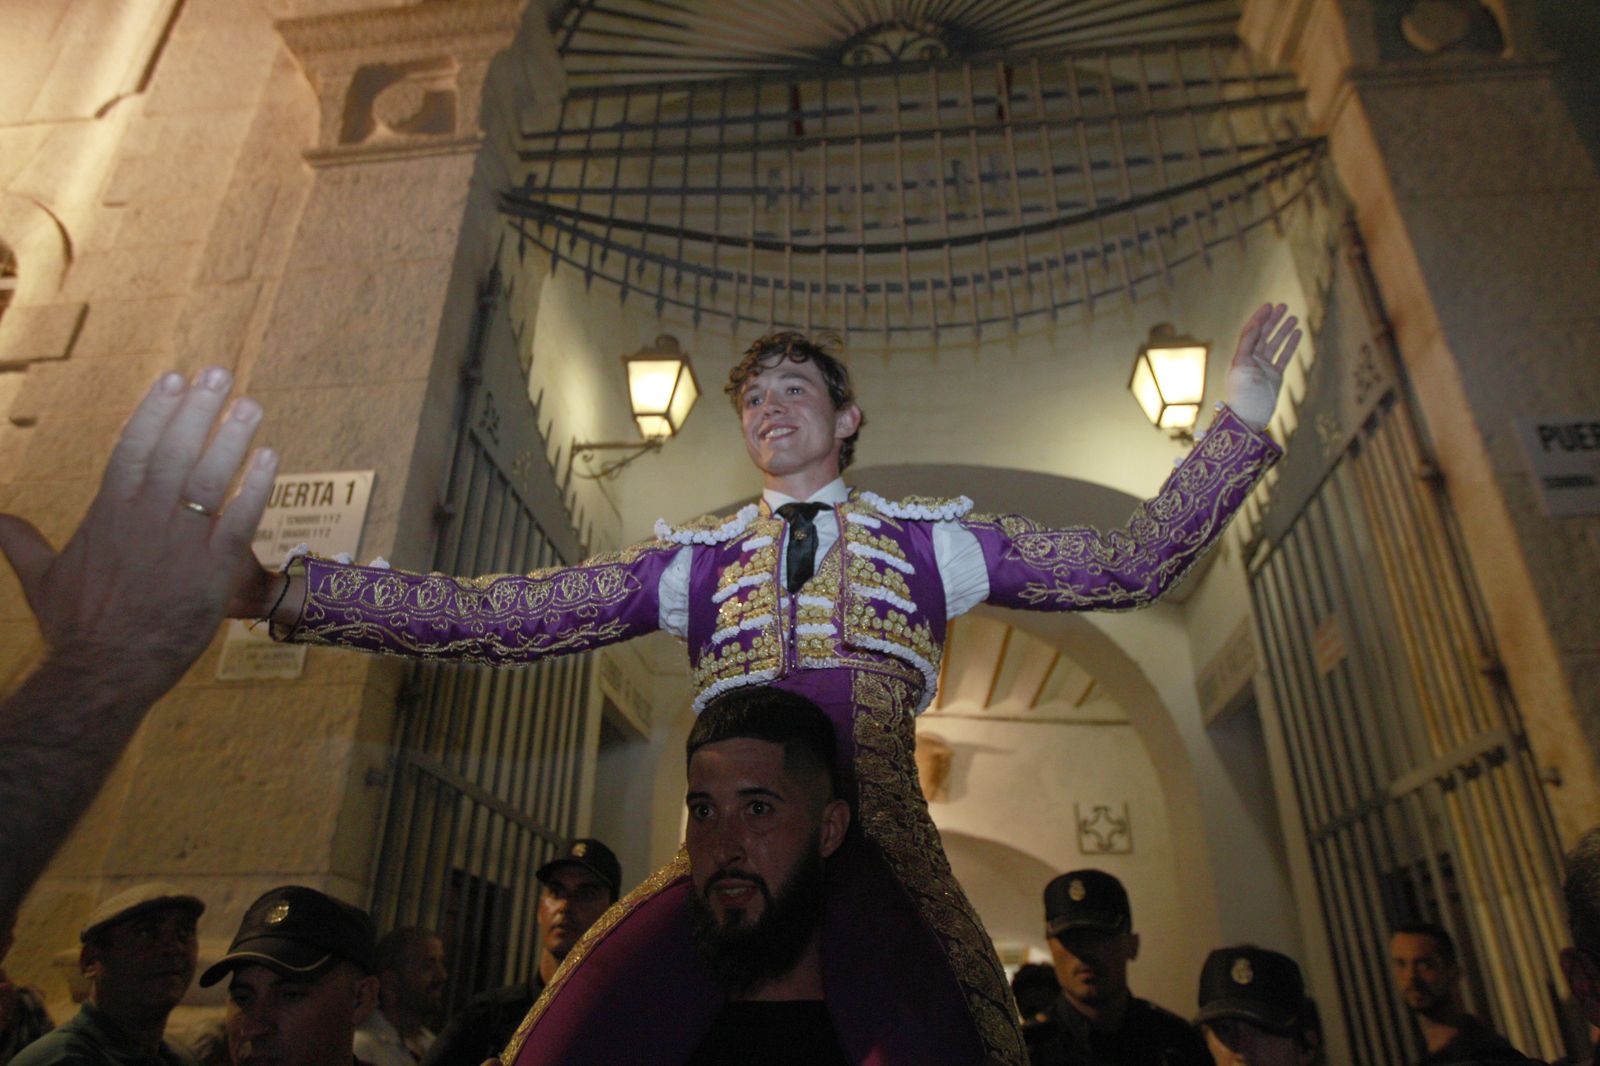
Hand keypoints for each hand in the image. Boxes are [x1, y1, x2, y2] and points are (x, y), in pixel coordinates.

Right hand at [0, 367, 276, 694]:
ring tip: (249, 404)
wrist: (105, 670)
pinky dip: (255, 487)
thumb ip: (20, 542)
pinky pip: (239, 519)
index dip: (154, 411)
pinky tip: (271, 457)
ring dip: (230, 438)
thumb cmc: (76, 627)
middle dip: (196, 410)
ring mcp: (180, 542)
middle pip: (173, 451)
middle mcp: (144, 519)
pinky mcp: (212, 569)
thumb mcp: (41, 578)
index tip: (173, 380)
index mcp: (107, 513)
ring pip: (208, 478)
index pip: (132, 448)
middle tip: (219, 374)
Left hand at [1225, 302, 1300, 429]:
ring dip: (1283, 330)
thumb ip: (1247, 344)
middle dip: (1273, 320)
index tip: (1269, 305)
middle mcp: (1252, 360)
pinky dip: (1290, 345)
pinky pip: (1284, 357)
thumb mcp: (1241, 364)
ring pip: (1275, 344)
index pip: (1251, 332)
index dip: (1259, 318)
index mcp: (1242, 355)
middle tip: (1283, 306)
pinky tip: (1298, 333)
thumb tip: (1255, 325)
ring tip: (1293, 317)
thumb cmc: (1242, 392)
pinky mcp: (1275, 377)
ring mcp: (1264, 368)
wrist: (1249, 416)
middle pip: (1263, 335)